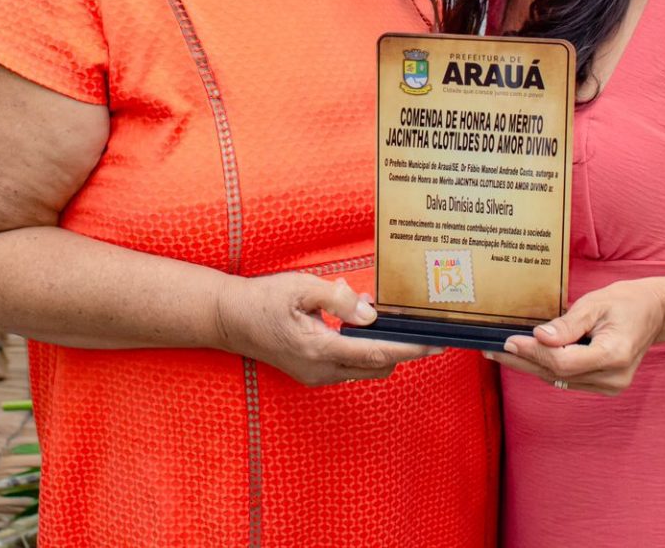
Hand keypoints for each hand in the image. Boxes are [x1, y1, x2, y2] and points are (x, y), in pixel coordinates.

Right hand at [216, 272, 436, 385]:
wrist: (230, 319)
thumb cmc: (264, 299)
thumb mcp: (302, 289)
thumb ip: (339, 300)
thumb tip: (371, 314)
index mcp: (320, 349)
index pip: (378, 354)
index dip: (410, 349)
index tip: (435, 344)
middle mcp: (321, 370)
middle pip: (378, 368)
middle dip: (403, 351)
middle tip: (421, 330)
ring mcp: (316, 376)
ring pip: (364, 369)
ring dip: (381, 350)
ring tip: (388, 321)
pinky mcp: (312, 373)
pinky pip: (349, 367)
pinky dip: (363, 350)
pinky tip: (360, 327)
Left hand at [485, 276, 664, 394]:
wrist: (655, 313)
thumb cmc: (627, 302)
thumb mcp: (597, 303)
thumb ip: (568, 324)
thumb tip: (539, 337)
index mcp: (614, 354)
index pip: (563, 360)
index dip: (533, 352)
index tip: (508, 341)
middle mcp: (613, 377)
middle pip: (557, 374)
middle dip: (522, 361)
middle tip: (491, 351)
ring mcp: (610, 386)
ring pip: (559, 380)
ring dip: (529, 366)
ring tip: (499, 354)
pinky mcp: (604, 386)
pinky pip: (568, 379)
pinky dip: (545, 368)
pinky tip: (525, 358)